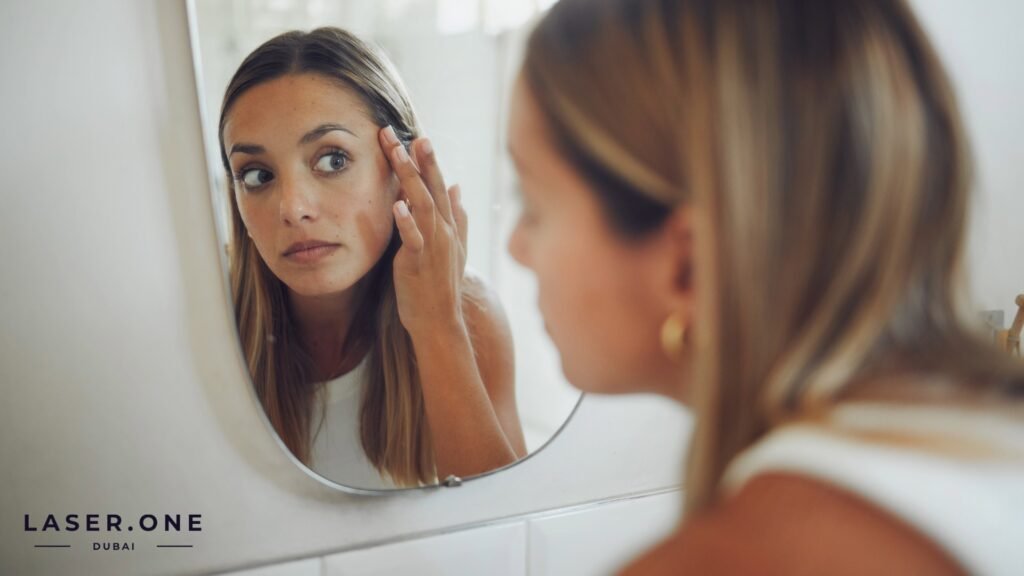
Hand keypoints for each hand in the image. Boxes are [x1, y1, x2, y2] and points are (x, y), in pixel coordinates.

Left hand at [379, 126, 468, 334]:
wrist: (440, 321)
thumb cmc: (442, 286)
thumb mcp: (455, 248)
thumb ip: (458, 217)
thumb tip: (457, 187)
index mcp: (450, 226)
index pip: (440, 186)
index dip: (430, 161)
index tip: (419, 136)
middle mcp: (445, 232)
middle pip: (433, 188)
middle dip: (420, 159)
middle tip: (409, 133)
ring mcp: (435, 246)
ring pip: (423, 205)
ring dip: (410, 177)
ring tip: (397, 153)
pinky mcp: (420, 262)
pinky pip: (414, 238)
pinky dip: (407, 220)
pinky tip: (397, 204)